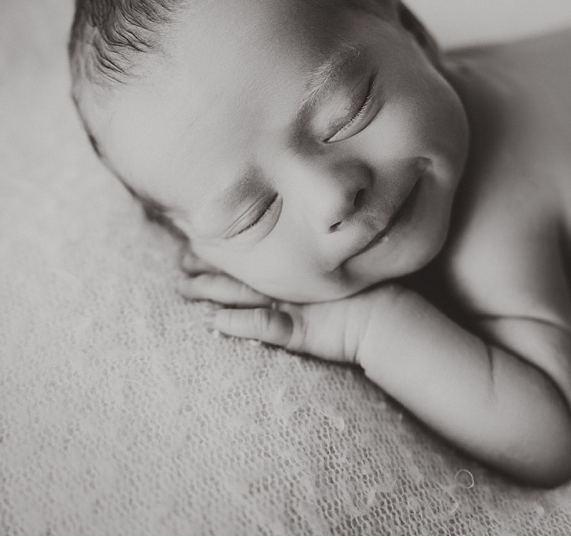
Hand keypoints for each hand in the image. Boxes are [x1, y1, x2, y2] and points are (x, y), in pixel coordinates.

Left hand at [177, 250, 397, 363]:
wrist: (392, 319)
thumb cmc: (372, 296)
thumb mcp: (339, 277)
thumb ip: (317, 264)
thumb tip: (302, 241)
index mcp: (295, 270)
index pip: (252, 256)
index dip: (225, 248)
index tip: (195, 237)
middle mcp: (289, 286)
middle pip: (240, 272)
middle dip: (207, 266)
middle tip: (179, 259)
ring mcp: (291, 308)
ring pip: (242, 295)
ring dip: (211, 291)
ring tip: (182, 287)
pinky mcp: (297, 332)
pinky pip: (263, 326)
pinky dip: (239, 324)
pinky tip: (215, 324)